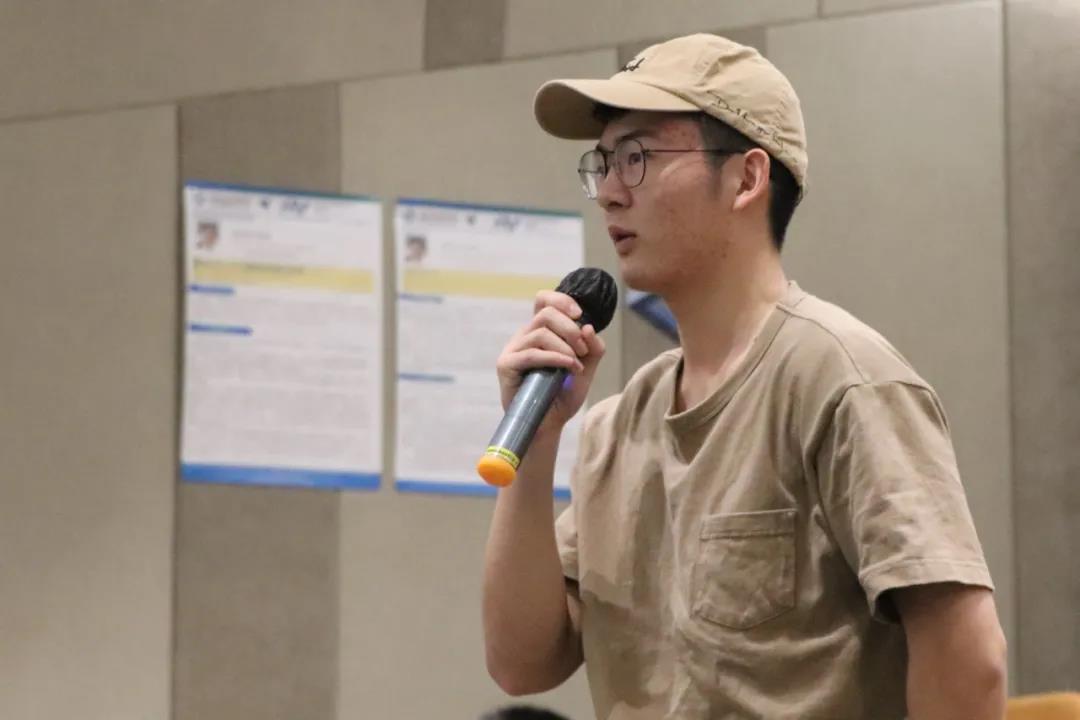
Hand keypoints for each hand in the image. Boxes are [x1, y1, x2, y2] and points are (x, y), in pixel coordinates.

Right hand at [496, 290, 605, 436]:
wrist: (548, 424)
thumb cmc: (563, 396)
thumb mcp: (586, 369)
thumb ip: (592, 348)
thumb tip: (588, 327)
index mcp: (540, 331)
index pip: (544, 300)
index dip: (562, 300)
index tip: (579, 315)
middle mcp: (524, 336)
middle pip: (546, 313)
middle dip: (570, 328)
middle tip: (582, 350)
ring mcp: (513, 349)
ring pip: (541, 332)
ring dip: (565, 347)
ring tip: (576, 365)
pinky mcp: (506, 365)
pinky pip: (532, 353)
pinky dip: (555, 358)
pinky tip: (569, 367)